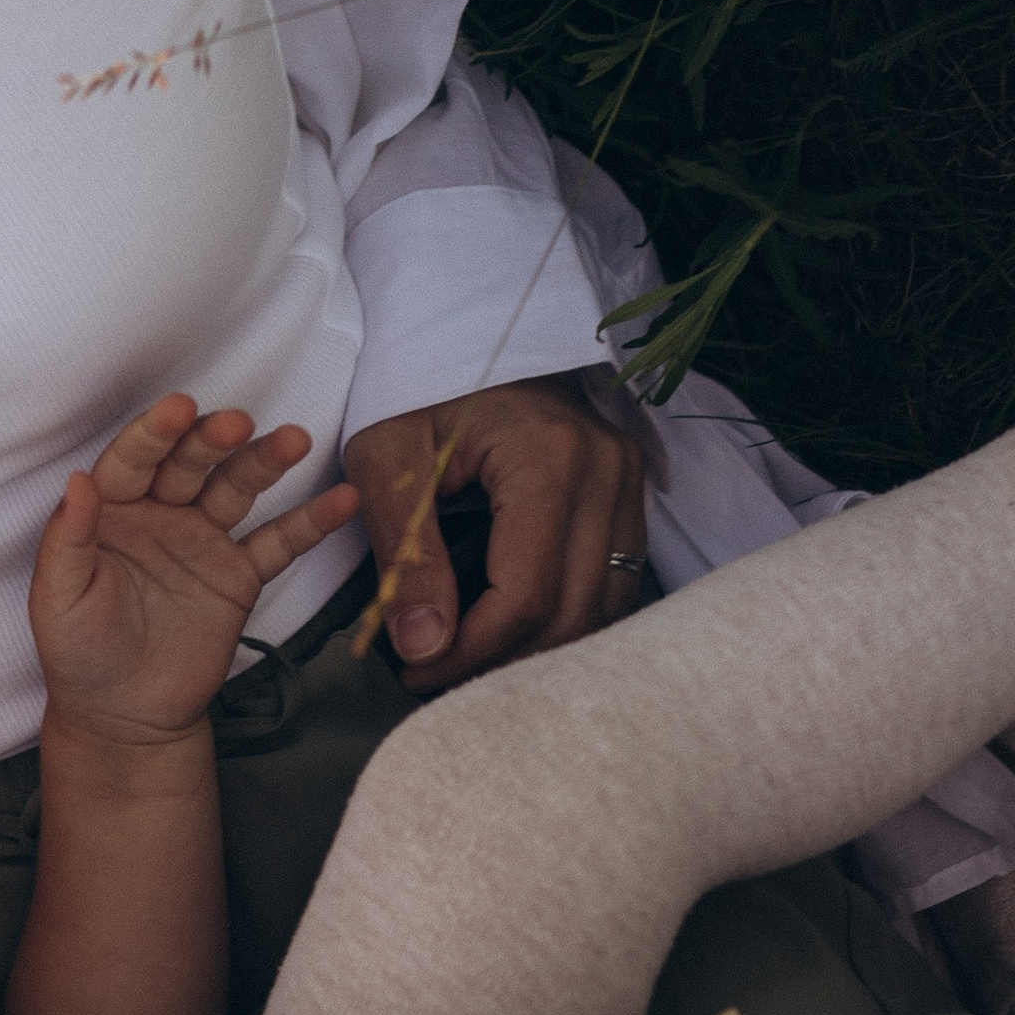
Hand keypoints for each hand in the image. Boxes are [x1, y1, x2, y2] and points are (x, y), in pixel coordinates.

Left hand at [30, 395, 360, 744]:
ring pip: (237, 489)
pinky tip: (342, 499)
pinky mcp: (238, 576)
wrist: (125, 716)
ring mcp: (203, 541)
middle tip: (236, 424)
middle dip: (213, 440)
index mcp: (112, 511)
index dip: (155, 432)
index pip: (133, 459)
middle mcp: (160, 514)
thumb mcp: (59, 600)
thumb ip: (68, 540)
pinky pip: (277, 543)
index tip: (178, 408)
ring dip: (266, 461)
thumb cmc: (78, 655)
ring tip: (295, 441)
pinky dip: (310, 522)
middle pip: (190, 463)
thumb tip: (76, 480)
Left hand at [341, 373, 646, 692]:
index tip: (415, 673)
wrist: (461, 333)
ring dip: (539, 652)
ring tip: (470, 666)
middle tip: (436, 681)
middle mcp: (607, 470)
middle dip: (503, 663)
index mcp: (549, 458)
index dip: (470, 652)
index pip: (524, 594)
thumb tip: (424, 647)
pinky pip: (611, 584)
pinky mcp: (628, 494)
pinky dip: (566, 621)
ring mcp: (628, 482)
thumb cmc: (414, 387)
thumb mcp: (387, 458)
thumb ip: (406, 554)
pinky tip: (512, 635)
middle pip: (570, 611)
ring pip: (601, 608)